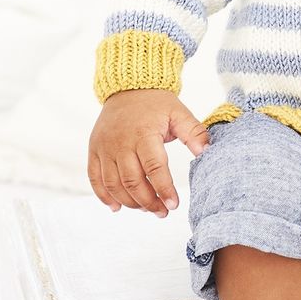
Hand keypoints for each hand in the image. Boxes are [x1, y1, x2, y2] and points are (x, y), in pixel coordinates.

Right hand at [87, 89, 210, 215]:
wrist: (128, 87)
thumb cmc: (156, 103)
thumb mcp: (179, 113)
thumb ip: (194, 133)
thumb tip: (206, 153)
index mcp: (144, 133)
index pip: (154, 167)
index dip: (164, 189)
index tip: (174, 205)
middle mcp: (121, 142)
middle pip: (132, 181)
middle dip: (148, 201)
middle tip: (162, 212)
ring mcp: (105, 147)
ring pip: (113, 184)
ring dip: (129, 202)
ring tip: (146, 209)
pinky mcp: (94, 150)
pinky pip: (95, 178)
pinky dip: (104, 196)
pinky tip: (117, 207)